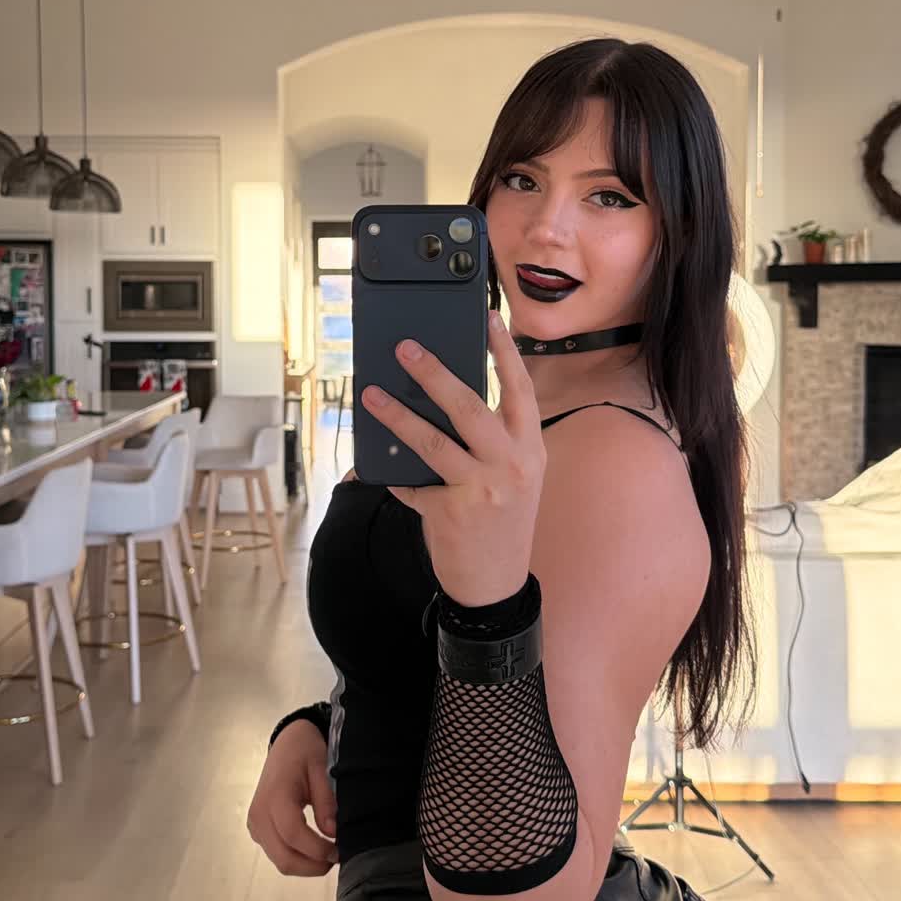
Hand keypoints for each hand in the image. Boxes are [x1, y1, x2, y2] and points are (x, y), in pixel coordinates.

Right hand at [246, 720, 338, 875]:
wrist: (286, 744)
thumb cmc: (304, 751)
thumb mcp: (321, 768)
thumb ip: (326, 801)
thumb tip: (332, 833)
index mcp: (275, 796)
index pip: (293, 834)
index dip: (317, 849)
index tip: (340, 851)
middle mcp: (259, 815)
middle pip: (284, 857)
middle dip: (313, 866)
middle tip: (337, 858)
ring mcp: (256, 825)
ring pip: (280, 861)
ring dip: (306, 866)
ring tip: (329, 854)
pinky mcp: (258, 830)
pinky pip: (277, 854)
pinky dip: (297, 859)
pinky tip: (315, 849)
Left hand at [361, 310, 545, 608]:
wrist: (497, 583)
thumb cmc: (502, 520)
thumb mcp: (514, 475)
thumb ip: (494, 439)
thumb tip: (446, 395)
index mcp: (530, 447)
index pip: (520, 388)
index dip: (504, 351)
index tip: (488, 317)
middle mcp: (512, 463)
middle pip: (468, 405)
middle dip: (433, 372)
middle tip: (404, 348)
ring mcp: (482, 488)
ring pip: (431, 439)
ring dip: (396, 414)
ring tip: (370, 394)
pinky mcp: (451, 512)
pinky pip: (412, 482)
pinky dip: (393, 473)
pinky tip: (378, 463)